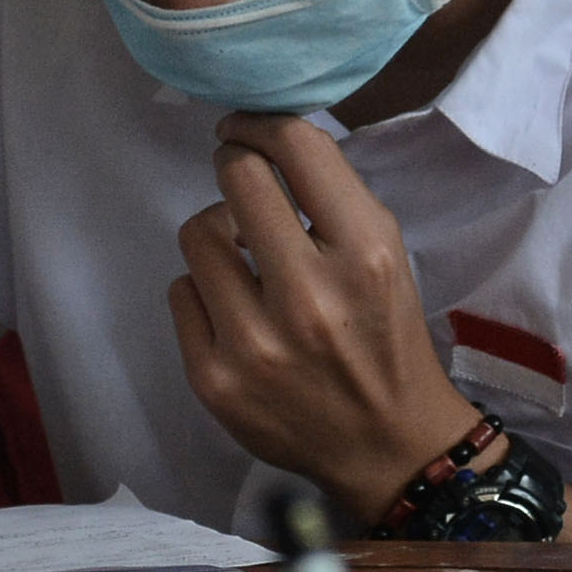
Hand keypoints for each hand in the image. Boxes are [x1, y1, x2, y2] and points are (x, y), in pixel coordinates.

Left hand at [170, 114, 487, 517]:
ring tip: (246, 260)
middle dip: (235, 167)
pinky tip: (238, 314)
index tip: (249, 131)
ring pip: (197, 233)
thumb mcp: (388, 257)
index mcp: (365, 254)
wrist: (390, 446)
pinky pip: (181, 292)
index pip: (295, 147)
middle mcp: (309, 296)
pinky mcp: (214, 379)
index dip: (261, 124)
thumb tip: (262, 140)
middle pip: (234, 177)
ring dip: (220, 235)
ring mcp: (255, 342)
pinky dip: (206, 292)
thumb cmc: (388, 339)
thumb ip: (333, 199)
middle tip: (244, 184)